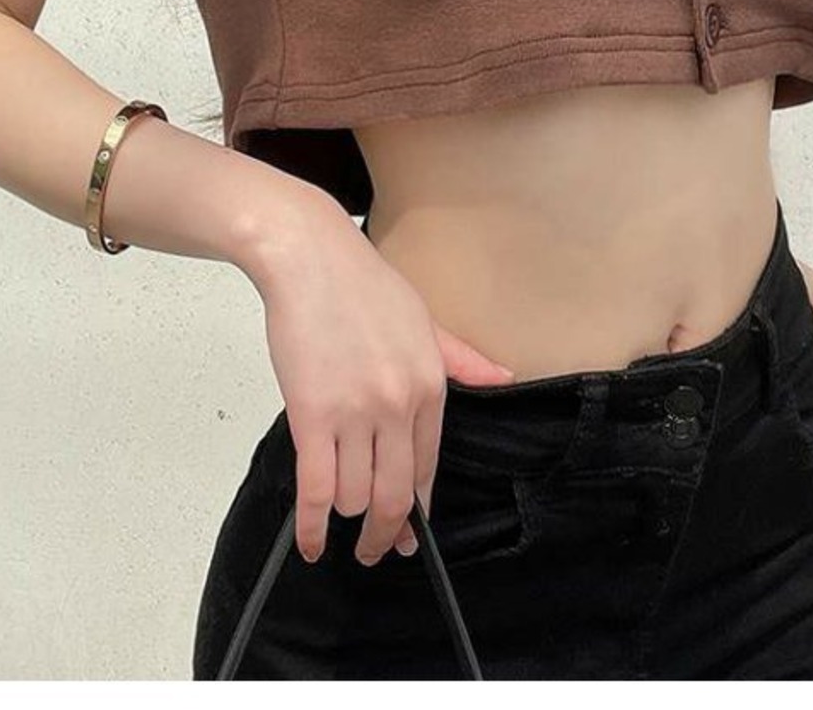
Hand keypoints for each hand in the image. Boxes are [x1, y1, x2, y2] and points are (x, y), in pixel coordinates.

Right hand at [242, 186, 516, 565]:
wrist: (311, 260)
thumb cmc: (362, 286)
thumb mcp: (426, 320)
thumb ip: (462, 360)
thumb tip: (502, 378)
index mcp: (430, 385)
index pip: (428, 466)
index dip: (418, 508)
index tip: (412, 532)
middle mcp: (398, 405)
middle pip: (396, 494)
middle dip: (387, 535)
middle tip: (378, 551)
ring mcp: (355, 414)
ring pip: (356, 497)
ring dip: (347, 521)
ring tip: (338, 526)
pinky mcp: (311, 417)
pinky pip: (316, 490)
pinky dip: (312, 526)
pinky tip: (311, 542)